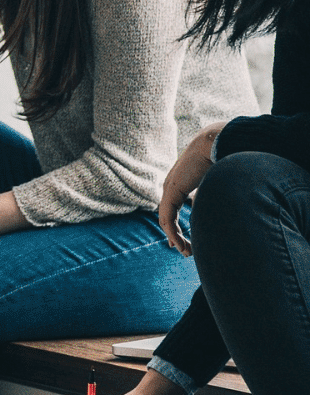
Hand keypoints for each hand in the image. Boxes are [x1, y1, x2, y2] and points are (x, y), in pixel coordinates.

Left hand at [159, 122, 223, 256]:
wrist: (215, 142)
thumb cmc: (222, 156)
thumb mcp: (218, 180)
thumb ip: (216, 193)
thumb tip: (228, 206)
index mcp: (182, 182)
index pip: (175, 206)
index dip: (178, 224)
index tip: (183, 239)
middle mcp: (172, 186)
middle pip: (168, 215)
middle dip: (175, 234)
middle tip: (184, 249)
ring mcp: (169, 189)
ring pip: (167, 220)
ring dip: (176, 238)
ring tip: (186, 252)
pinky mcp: (170, 194)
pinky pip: (167, 219)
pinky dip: (173, 233)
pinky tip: (180, 244)